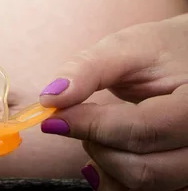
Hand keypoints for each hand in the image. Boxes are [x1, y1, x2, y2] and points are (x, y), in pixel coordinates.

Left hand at [39, 14, 187, 190]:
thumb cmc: (161, 49)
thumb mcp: (126, 48)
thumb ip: (89, 70)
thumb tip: (51, 98)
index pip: (142, 130)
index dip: (91, 126)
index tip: (54, 118)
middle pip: (144, 168)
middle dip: (97, 146)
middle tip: (75, 119)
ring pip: (145, 186)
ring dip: (105, 164)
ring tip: (93, 130)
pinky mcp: (184, 175)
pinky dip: (118, 177)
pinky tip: (106, 150)